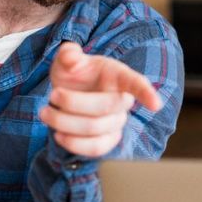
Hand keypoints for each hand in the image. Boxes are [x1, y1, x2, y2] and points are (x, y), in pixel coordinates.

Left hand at [39, 42, 162, 157]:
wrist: (68, 94)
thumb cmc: (74, 75)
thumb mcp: (68, 58)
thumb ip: (69, 53)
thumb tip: (72, 58)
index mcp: (118, 76)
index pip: (136, 83)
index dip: (146, 93)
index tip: (155, 104)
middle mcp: (122, 100)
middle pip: (105, 107)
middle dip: (72, 102)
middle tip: (52, 94)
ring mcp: (116, 122)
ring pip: (94, 129)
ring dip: (64, 122)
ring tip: (45, 112)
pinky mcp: (106, 141)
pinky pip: (95, 148)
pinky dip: (73, 144)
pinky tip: (58, 134)